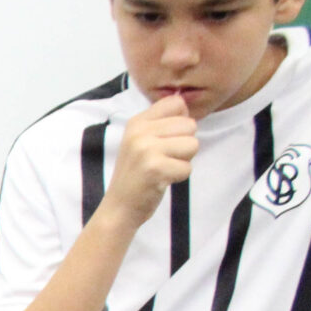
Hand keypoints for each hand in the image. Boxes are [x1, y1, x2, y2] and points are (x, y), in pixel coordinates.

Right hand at [106, 95, 197, 220]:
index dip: (181, 120)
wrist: (118, 208)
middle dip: (184, 144)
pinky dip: (179, 177)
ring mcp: (146, 150)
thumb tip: (187, 107)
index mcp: (137, 122)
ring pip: (193, 145)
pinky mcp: (155, 168)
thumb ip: (161, 123)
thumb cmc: (136, 175)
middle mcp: (140, 132)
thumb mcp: (140, 141)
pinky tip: (162, 180)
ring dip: (183, 160)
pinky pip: (188, 167)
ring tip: (163, 168)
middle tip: (163, 158)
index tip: (167, 138)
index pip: (176, 103)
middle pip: (190, 125)